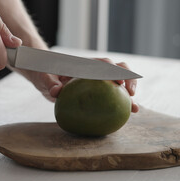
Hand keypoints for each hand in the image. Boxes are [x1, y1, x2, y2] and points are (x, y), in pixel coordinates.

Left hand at [19, 59, 138, 112]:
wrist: (47, 76)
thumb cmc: (46, 74)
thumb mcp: (45, 78)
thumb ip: (50, 82)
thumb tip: (55, 91)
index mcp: (85, 64)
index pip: (103, 64)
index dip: (113, 71)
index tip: (118, 83)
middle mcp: (96, 69)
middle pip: (118, 69)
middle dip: (128, 79)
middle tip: (131, 94)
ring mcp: (100, 80)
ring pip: (120, 83)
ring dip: (129, 94)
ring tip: (134, 109)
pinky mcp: (99, 90)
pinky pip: (113, 96)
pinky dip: (121, 104)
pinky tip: (127, 116)